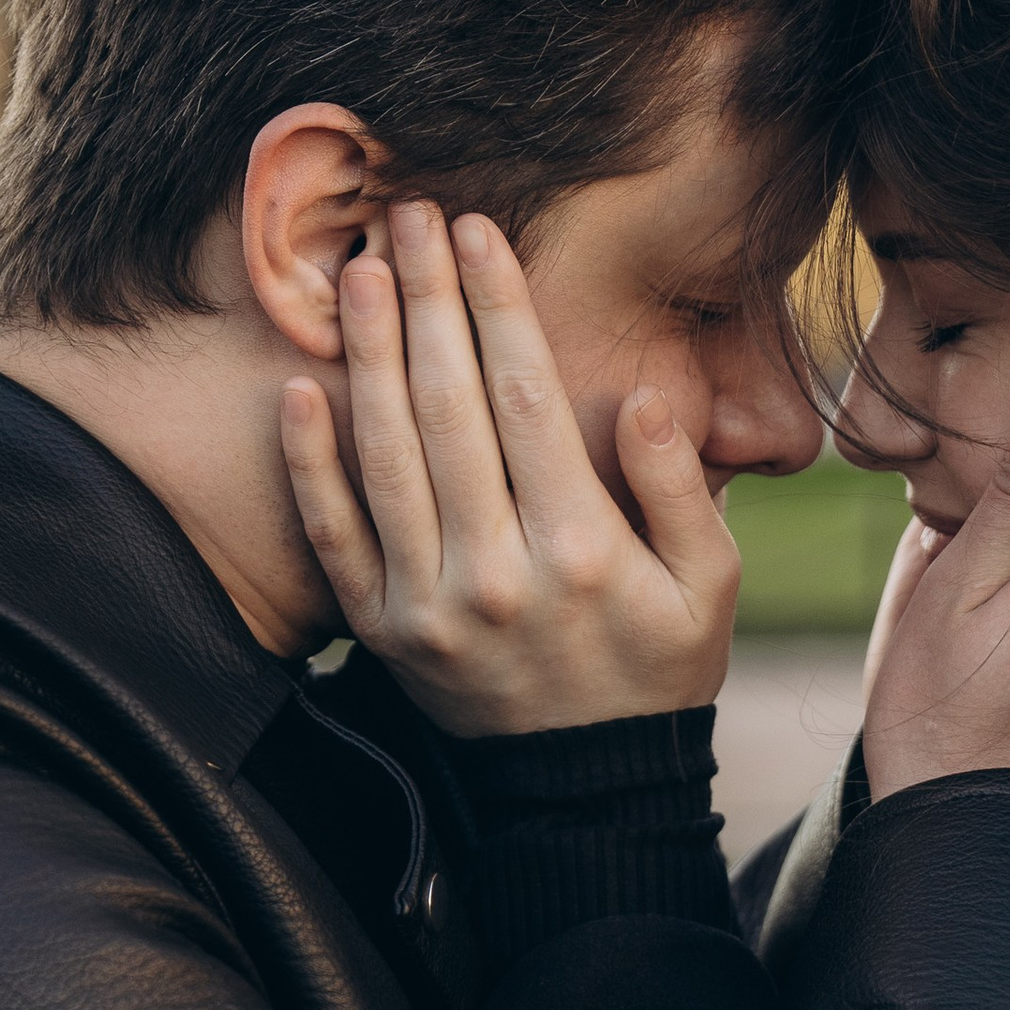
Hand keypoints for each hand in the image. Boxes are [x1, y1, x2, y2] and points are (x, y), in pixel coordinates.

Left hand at [280, 201, 740, 734]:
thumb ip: (682, 487)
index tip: (481, 231)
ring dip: (366, 354)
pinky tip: (298, 390)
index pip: (527, 397)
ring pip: (385, 454)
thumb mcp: (710, 584)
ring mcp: (427, 604)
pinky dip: (309, 463)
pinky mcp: (382, 630)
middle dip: (426, 299)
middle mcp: (495, 570)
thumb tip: (639, 397)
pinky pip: (334, 534)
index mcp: (580, 547)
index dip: (499, 305)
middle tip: (409, 218)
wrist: (586, 791)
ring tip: (358, 271)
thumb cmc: (659, 670)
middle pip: (448, 406)